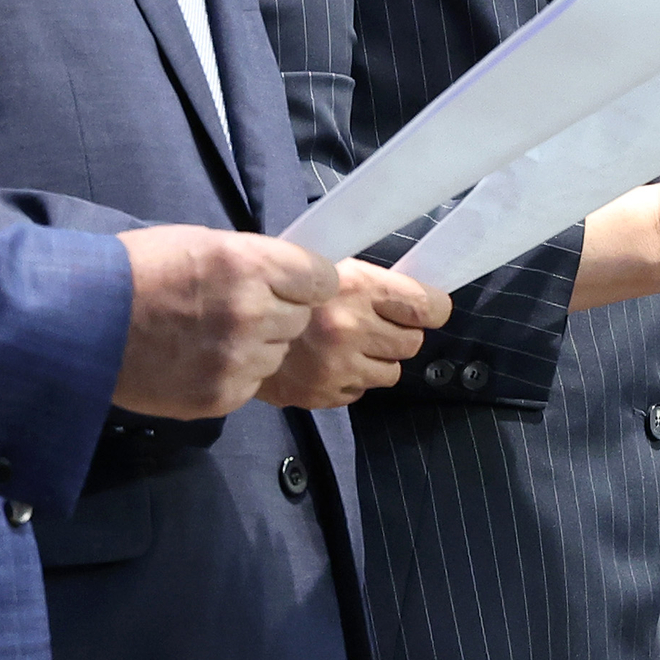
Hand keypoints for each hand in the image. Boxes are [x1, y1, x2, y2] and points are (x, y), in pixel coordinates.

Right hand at [113, 227, 335, 420]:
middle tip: (237, 309)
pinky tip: (199, 358)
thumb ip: (253, 262)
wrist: (81, 322)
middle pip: (301, 319)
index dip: (306, 282)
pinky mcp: (221, 396)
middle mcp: (250, 313)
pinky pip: (252, 382)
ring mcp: (236, 359)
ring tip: (212, 335)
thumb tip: (290, 278)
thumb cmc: (136, 271)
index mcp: (248, 265)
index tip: (293, 285)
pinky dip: (234, 373)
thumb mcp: (201, 243)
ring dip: (257, 345)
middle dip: (278, 313)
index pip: (320, 279)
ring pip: (277, 354)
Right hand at [259, 260, 444, 409]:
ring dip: (378, 360)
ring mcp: (339, 366)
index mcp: (355, 286)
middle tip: (378, 324)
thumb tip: (420, 298)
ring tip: (350, 344)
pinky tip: (329, 362)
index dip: (432, 308)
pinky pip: (360, 391)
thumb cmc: (279, 288)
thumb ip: (368, 282)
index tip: (429, 309)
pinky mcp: (325, 394)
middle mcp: (352, 328)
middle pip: (412, 343)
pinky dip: (352, 379)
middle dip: (400, 334)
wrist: (226, 325)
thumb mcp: (324, 265)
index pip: (426, 307)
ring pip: (391, 373)